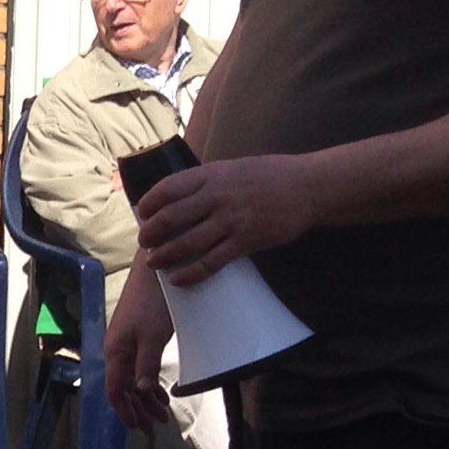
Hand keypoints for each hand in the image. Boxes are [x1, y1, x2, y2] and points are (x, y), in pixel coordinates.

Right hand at [102, 266, 176, 431]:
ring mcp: (127, 344)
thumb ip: (146, 365)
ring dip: (146, 399)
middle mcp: (117, 351)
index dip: (125, 411)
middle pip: (123, 389)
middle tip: (154, 428)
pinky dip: (150, 384)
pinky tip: (161, 393)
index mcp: (115, 352)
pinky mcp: (138, 337)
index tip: (138, 429)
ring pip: (133, 380)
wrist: (156, 270)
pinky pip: (140, 368)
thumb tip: (142, 391)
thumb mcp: (152, 337)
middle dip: (137, 410)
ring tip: (161, 416)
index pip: (115, 390)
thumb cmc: (154, 302)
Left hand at [132, 156, 320, 285]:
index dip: (149, 204)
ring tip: (154, 261)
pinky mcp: (245, 242)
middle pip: (170, 218)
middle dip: (150, 234)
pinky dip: (190, 273)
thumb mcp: (230, 169)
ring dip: (164, 256)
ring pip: (186, 243)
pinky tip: (178, 279)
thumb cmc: (268, 176)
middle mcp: (217, 197)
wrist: (307, 187)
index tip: (142, 214)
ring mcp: (231, 220)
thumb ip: (204, 182)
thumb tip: (175, 197)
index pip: (167, 189)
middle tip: (144, 242)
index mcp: (210, 175)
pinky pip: (211, 262)